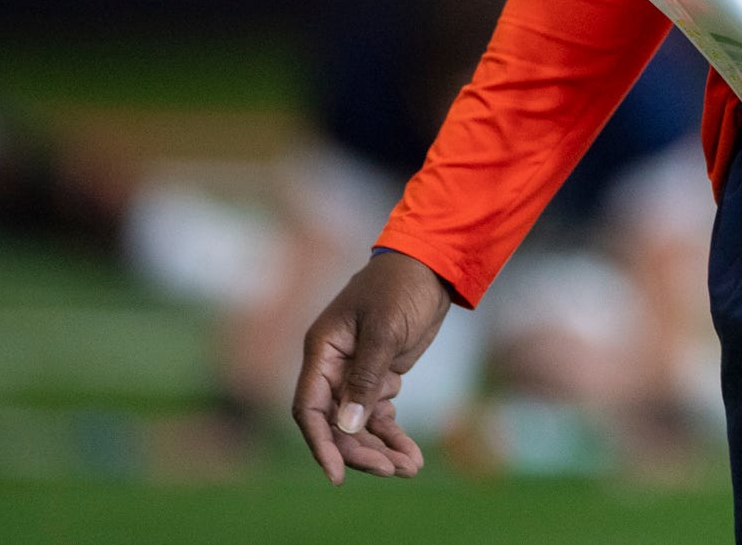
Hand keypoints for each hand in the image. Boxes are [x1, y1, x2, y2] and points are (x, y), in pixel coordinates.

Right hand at [292, 249, 453, 483]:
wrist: (431, 266)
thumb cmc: (401, 287)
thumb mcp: (385, 329)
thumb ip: (366, 377)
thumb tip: (347, 427)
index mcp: (323, 351)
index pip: (309, 409)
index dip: (321, 444)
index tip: (336, 475)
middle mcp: (334, 367)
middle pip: (336, 424)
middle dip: (361, 451)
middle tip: (393, 471)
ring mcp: (356, 375)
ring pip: (360, 425)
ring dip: (382, 448)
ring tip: (411, 468)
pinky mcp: (380, 377)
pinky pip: (379, 416)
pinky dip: (394, 435)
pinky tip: (412, 455)